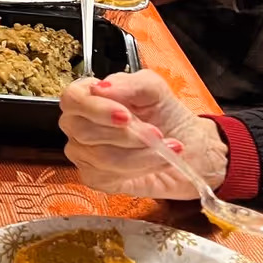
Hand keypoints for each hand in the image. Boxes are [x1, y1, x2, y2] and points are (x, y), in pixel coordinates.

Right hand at [60, 70, 225, 198]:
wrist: (189, 146)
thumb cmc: (166, 115)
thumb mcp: (154, 89)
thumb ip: (129, 84)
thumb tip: (101, 88)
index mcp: (89, 97)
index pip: (73, 99)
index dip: (97, 109)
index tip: (126, 116)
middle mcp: (80, 125)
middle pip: (84, 131)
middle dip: (126, 134)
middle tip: (155, 133)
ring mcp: (84, 154)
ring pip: (102, 156)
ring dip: (141, 153)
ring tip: (165, 147)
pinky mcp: (96, 178)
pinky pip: (108, 175)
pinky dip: (141, 168)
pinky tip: (158, 161)